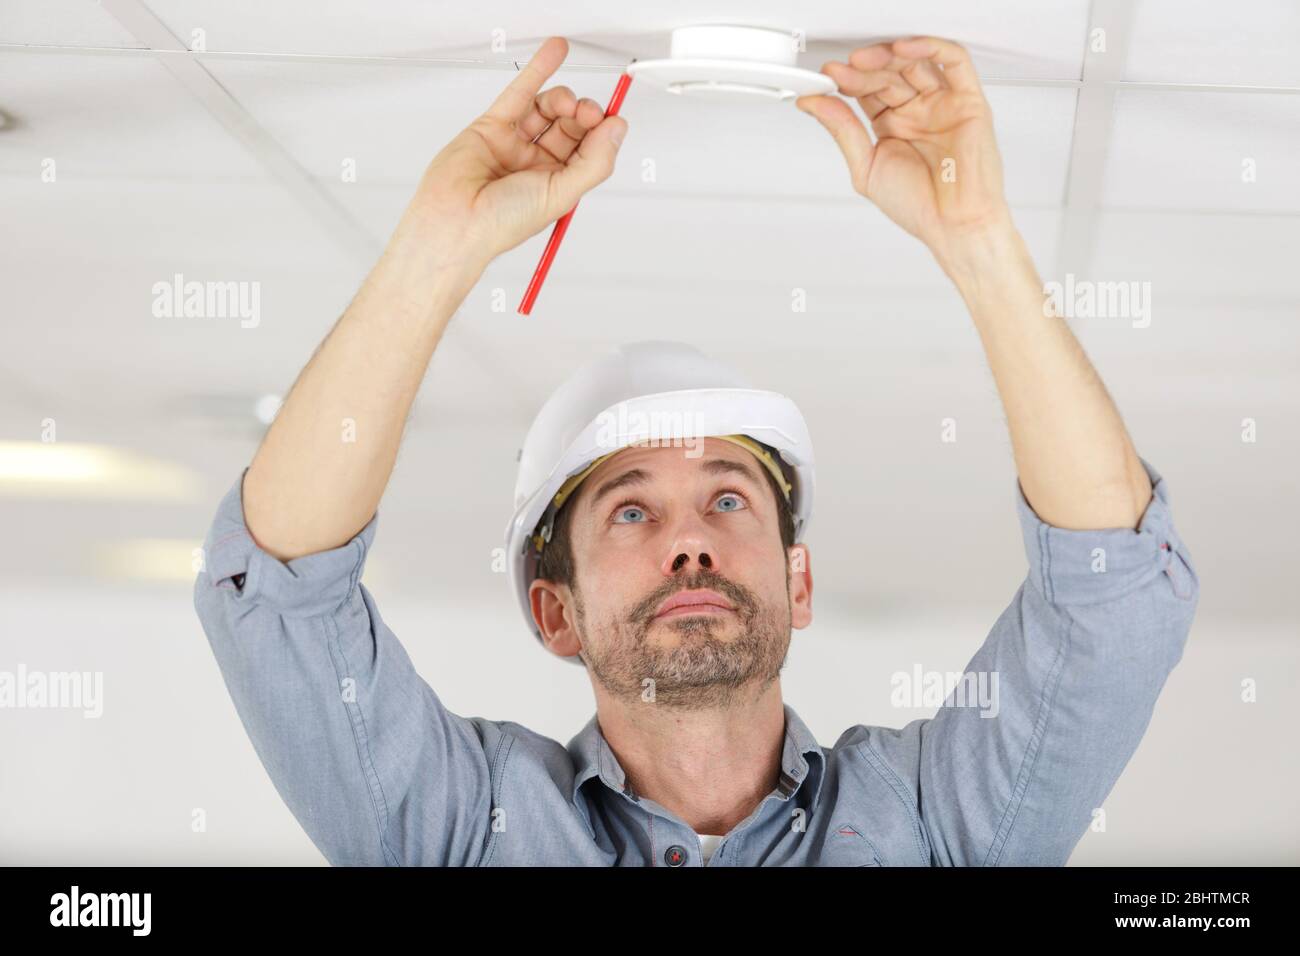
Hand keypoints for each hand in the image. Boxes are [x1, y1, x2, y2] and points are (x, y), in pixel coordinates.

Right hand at [396, 37, 627, 270]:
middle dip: (582, 114)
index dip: (600, 131)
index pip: (589, 149)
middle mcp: (537, 164)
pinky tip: (556, 52)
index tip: (609, 120)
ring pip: (546, 109)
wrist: (455, 222)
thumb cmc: (501, 223)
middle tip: (585, 112)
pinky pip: (519, 93)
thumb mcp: (561, 195)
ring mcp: (515, 143)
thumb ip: (594, 162)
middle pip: (570, 126)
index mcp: (558, 184)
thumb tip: (617, 130)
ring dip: (563, 98)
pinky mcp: (492, 126)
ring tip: (567, 101)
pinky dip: (539, 70)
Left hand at [796, 37, 1012, 262]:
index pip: (868, 90)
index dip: (846, 81)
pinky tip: (901, 50)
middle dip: (861, 70)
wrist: (953, 226)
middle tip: (839, 73)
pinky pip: (954, 62)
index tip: (823, 79)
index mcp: (893, 124)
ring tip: (861, 62)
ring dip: (887, 56)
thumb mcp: (866, 167)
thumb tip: (813, 103)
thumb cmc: (918, 206)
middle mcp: (918, 111)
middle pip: (889, 74)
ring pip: (916, 62)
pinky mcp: (969, 101)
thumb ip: (843, 130)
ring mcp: (943, 104)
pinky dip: (929, 48)